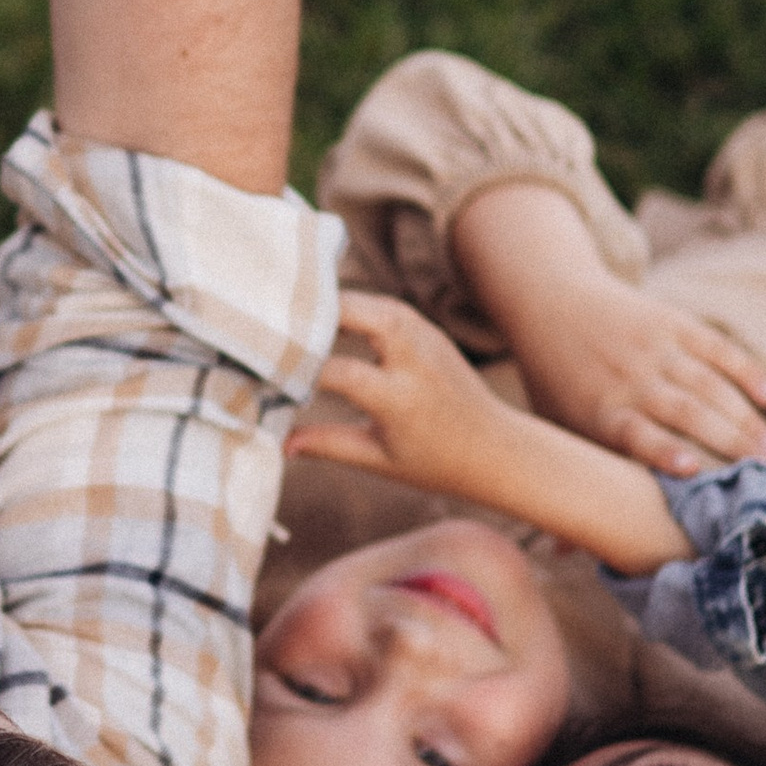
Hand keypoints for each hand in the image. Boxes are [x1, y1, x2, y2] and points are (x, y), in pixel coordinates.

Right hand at [290, 289, 511, 495]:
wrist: (496, 448)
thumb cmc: (435, 462)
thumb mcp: (379, 460)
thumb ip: (328, 445)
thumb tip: (280, 443)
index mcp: (401, 399)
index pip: (340, 372)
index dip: (301, 371)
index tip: (268, 375)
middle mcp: (415, 360)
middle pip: (361, 316)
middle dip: (317, 315)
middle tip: (274, 320)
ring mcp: (426, 339)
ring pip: (373, 302)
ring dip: (334, 305)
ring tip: (292, 313)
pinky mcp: (429, 330)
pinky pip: (385, 306)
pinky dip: (354, 307)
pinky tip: (324, 314)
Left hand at [502, 270, 765, 476]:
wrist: (550, 300)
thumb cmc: (554, 380)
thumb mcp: (552, 428)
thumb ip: (567, 481)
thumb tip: (560, 554)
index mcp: (599, 410)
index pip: (637, 433)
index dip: (665, 451)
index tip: (696, 473)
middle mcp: (630, 379)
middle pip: (687, 413)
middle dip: (729, 446)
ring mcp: (654, 348)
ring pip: (709, 385)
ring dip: (745, 420)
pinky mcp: (673, 322)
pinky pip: (717, 348)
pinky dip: (745, 372)